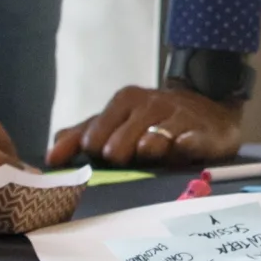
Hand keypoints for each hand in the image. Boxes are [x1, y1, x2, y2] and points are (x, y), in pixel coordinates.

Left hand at [47, 82, 242, 167]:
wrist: (210, 112)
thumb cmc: (156, 121)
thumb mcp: (118, 121)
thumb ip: (83, 134)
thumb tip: (50, 156)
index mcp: (126, 100)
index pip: (94, 133)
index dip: (91, 150)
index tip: (96, 158)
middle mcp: (150, 104)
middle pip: (121, 140)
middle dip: (118, 152)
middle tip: (120, 160)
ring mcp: (178, 117)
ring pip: (154, 137)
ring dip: (148, 146)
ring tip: (147, 152)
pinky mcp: (202, 132)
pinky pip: (190, 140)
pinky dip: (184, 144)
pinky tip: (180, 148)